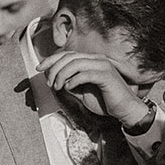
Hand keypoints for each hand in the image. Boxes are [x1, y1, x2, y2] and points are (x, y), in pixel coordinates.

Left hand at [37, 50, 152, 130]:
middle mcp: (97, 59)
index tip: (40, 68)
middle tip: (49, 82)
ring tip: (57, 87)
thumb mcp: (82, 92)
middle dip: (54, 68)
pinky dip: (73, 80)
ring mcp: (102, 66)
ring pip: (75, 63)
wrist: (125, 110)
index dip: (51, 59)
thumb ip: (70, 83)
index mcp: (91, 61)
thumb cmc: (105, 101)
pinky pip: (85, 74)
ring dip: (62, 75)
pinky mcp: (106, 75)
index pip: (67, 54)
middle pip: (69, 57)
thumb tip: (54, 80)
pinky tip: (69, 88)